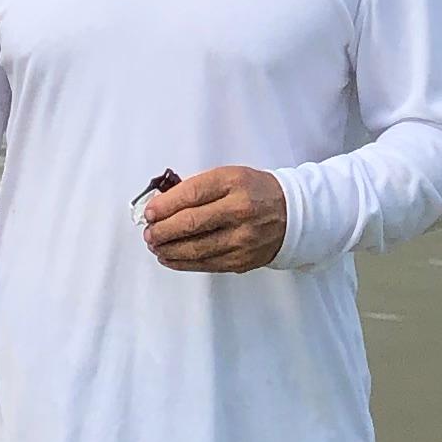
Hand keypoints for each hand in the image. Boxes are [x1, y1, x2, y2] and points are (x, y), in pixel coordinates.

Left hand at [137, 166, 290, 274]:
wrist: (293, 215)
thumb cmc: (255, 192)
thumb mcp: (230, 177)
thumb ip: (198, 188)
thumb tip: (161, 205)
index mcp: (234, 183)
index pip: (192, 194)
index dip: (165, 205)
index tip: (149, 212)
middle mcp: (240, 210)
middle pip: (190, 223)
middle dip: (162, 230)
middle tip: (149, 232)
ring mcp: (242, 238)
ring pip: (195, 249)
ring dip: (168, 249)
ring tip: (155, 245)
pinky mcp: (242, 259)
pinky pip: (205, 264)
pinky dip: (182, 262)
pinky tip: (170, 257)